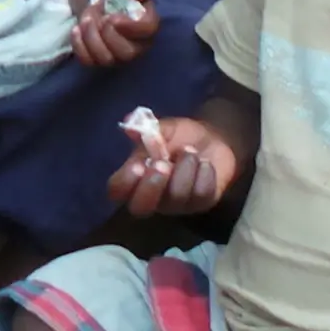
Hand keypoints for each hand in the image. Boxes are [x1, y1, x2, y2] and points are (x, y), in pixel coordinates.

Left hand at [70, 0, 158, 67]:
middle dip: (108, 36)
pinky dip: (79, 45)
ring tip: (85, 20)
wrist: (106, 3)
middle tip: (99, 18)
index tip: (111, 17)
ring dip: (92, 39)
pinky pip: (88, 61)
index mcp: (149, 25)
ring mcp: (118, 56)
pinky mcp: (99, 60)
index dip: (130, 26)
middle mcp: (138, 45)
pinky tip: (76, 29)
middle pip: (127, 53)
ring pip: (106, 59)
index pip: (147, 31)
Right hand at [107, 117, 238, 216]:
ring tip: (190, 151)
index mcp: (135, 180)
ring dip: (185, 168)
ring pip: (176, 197)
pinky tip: (205, 163)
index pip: (117, 191)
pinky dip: (204, 173)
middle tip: (163, 163)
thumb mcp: (164, 128)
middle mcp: (152, 198)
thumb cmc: (180, 137)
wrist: (212, 139)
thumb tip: (130, 123)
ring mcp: (177, 204)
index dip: (124, 181)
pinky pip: (201, 193)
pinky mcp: (202, 202)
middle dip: (151, 186)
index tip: (137, 164)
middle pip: (141, 208)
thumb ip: (147, 128)